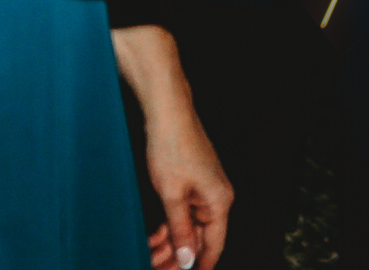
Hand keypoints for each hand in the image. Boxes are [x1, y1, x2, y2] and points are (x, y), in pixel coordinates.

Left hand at [144, 99, 231, 269]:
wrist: (168, 114)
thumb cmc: (172, 147)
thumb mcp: (172, 196)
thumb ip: (180, 230)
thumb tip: (188, 258)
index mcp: (219, 202)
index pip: (214, 246)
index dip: (200, 267)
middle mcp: (217, 198)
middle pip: (200, 239)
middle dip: (178, 257)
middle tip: (155, 267)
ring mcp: (205, 191)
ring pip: (189, 229)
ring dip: (171, 244)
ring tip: (149, 255)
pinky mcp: (193, 185)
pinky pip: (184, 215)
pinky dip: (169, 227)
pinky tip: (153, 237)